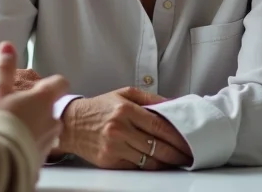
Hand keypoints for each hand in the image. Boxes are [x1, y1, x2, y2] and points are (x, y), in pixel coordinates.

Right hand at [0, 42, 68, 158]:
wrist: (3, 160)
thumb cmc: (2, 121)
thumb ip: (5, 67)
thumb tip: (7, 45)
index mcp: (44, 98)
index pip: (60, 83)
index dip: (53, 82)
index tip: (44, 84)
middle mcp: (52, 117)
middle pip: (50, 106)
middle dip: (37, 107)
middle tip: (18, 107)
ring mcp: (50, 139)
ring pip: (46, 127)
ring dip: (35, 125)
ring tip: (15, 127)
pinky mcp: (43, 157)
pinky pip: (40, 144)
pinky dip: (31, 142)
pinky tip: (16, 143)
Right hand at [60, 87, 192, 169]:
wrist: (71, 123)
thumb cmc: (98, 108)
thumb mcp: (122, 94)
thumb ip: (149, 98)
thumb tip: (173, 103)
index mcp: (124, 109)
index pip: (160, 126)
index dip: (179, 136)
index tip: (190, 140)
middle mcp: (120, 128)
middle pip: (159, 146)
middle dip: (178, 153)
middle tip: (190, 155)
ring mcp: (115, 146)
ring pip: (151, 161)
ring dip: (168, 163)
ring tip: (178, 161)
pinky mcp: (110, 161)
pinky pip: (137, 168)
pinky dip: (150, 167)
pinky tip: (158, 164)